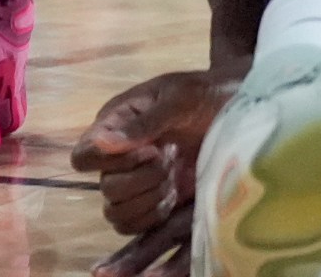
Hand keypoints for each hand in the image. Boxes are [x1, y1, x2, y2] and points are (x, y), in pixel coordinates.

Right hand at [72, 70, 240, 274]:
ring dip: (148, 200)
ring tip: (174, 179)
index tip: (148, 149)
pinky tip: (174, 197)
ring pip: (117, 212)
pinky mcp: (153, 203)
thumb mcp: (180, 98)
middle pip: (105, 188)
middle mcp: (119, 157)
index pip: (83, 156)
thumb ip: (144, 122)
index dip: (106, 161)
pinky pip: (133, 226)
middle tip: (170, 158)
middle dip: (142, 178)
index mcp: (115, 125)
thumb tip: (102, 142)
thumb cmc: (207, 95)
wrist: (238, 110)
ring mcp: (136, 182)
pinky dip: (153, 217)